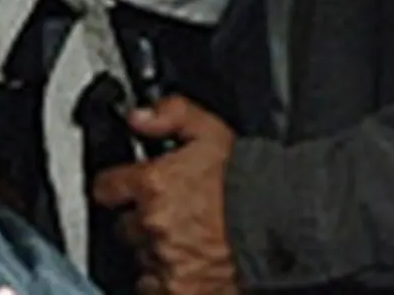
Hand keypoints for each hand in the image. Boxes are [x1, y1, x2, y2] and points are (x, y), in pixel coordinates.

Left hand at [91, 96, 237, 294]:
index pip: (104, 187)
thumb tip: (138, 117)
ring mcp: (166, 260)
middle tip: (167, 214)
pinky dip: (165, 279)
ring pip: (140, 256)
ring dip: (154, 249)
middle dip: (139, 219)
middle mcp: (153, 224)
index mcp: (153, 184)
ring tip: (184, 239)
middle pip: (124, 225)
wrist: (289, 224)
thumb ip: (170, 115)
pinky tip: (185, 265)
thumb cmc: (251, 181)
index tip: (122, 188)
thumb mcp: (209, 131)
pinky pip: (153, 287)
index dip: (114, 186)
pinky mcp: (181, 289)